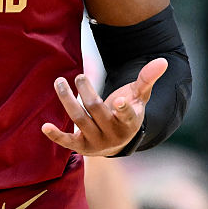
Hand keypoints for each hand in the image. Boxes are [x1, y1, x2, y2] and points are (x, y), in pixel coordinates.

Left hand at [41, 58, 167, 155]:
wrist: (117, 140)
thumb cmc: (127, 112)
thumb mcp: (138, 97)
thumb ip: (147, 79)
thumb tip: (163, 61)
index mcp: (129, 121)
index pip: (127, 116)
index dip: (123, 109)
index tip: (118, 101)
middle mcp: (113, 134)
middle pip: (97, 111)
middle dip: (87, 92)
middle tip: (79, 76)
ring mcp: (96, 142)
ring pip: (80, 120)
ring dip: (68, 100)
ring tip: (59, 82)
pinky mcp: (81, 147)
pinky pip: (67, 142)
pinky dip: (56, 135)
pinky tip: (44, 126)